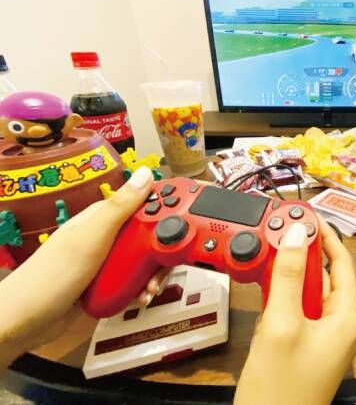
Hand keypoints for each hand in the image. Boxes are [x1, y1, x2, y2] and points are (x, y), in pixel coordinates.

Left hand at [0, 167, 164, 368]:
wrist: (26, 321)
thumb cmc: (52, 275)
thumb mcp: (92, 237)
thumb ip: (121, 206)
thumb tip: (146, 174)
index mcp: (105, 216)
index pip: (146, 202)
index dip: (170, 206)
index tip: (191, 217)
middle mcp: (108, 235)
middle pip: (152, 234)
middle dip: (166, 250)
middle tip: (171, 263)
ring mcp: (108, 259)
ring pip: (146, 259)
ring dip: (155, 274)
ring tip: (151, 290)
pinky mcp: (108, 281)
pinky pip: (136, 279)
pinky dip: (143, 288)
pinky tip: (142, 298)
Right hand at [235, 218, 355, 404]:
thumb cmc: (280, 387)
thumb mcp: (281, 324)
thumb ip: (290, 276)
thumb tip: (297, 233)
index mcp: (347, 317)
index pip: (342, 263)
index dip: (325, 236)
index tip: (305, 215)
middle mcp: (341, 325)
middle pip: (326, 276)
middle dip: (304, 253)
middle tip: (281, 229)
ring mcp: (324, 338)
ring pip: (310, 293)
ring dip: (291, 274)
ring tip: (271, 254)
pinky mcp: (307, 347)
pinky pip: (299, 312)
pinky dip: (284, 297)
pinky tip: (267, 291)